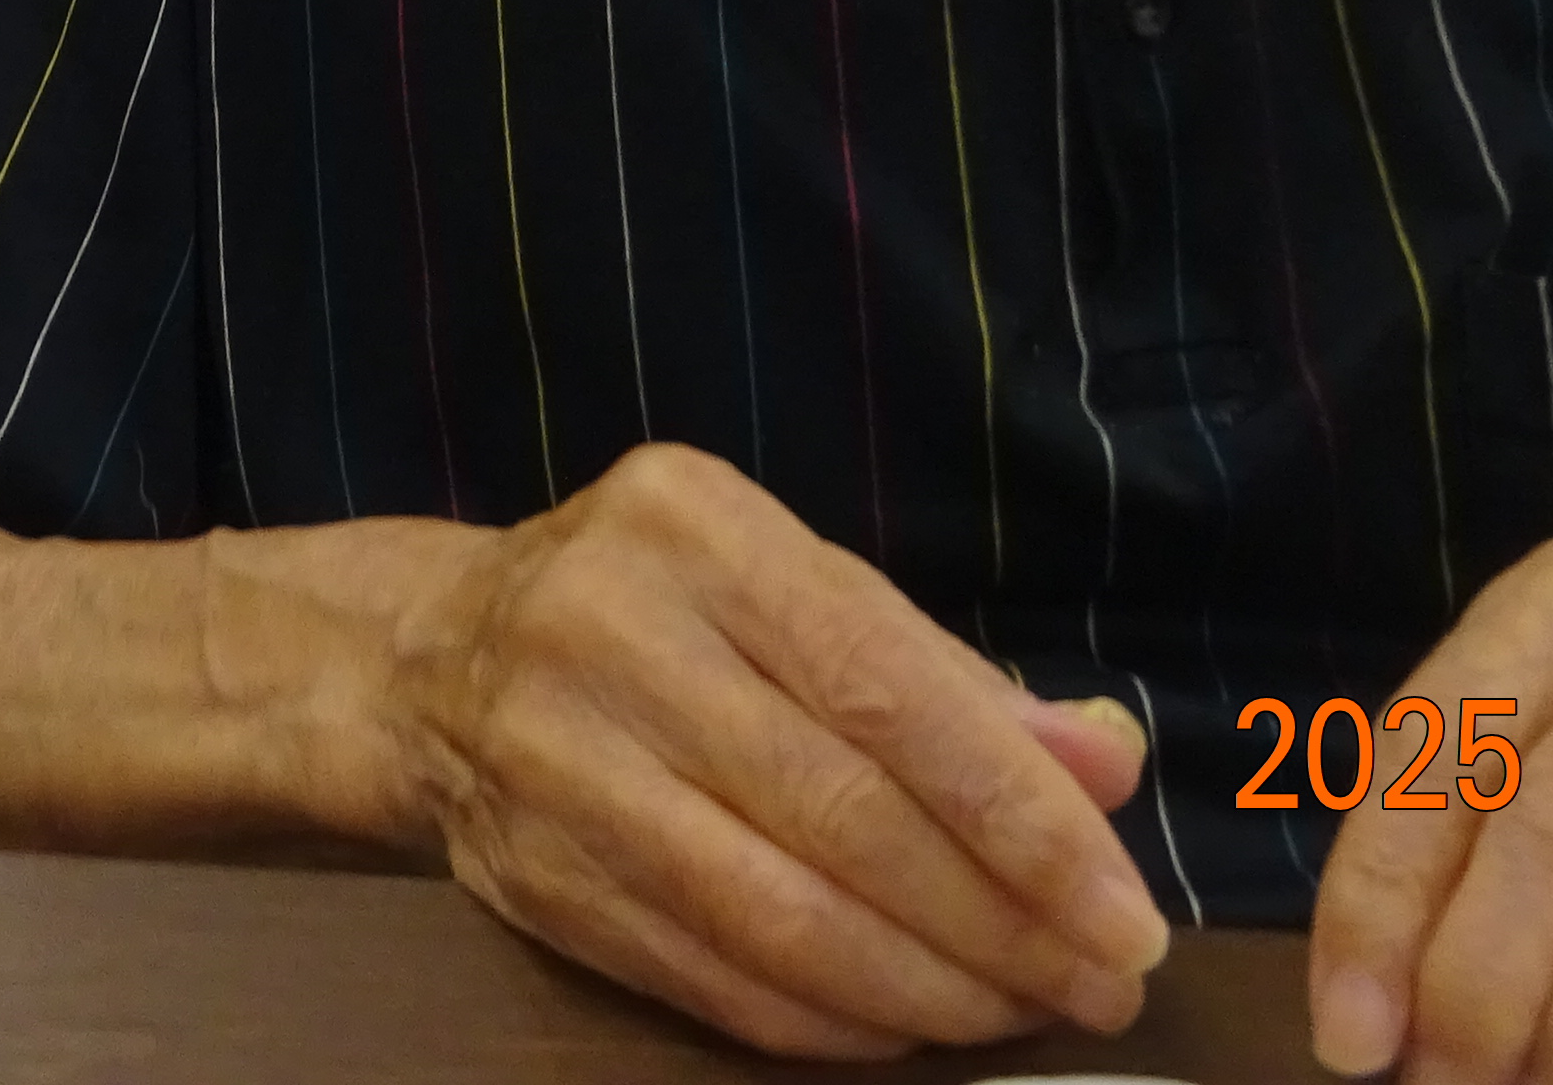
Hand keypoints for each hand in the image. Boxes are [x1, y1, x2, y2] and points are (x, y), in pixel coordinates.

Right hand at [379, 443, 1167, 1057]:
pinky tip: (906, 1024)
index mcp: (697, 530)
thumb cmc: (658, 610)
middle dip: (999, 924)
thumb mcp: (793, 587)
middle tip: (1103, 986)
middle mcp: (613, 633)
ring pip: (782, 917)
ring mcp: (559, 762)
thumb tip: (1104, 767)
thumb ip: (947, 676)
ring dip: (929, 991)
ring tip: (1022, 1012)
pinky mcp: (540, 880)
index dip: (1021, 819)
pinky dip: (834, 1022)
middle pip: (842, 814)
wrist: (427, 661)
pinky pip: (717, 980)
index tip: (1125, 914)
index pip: (887, 688)